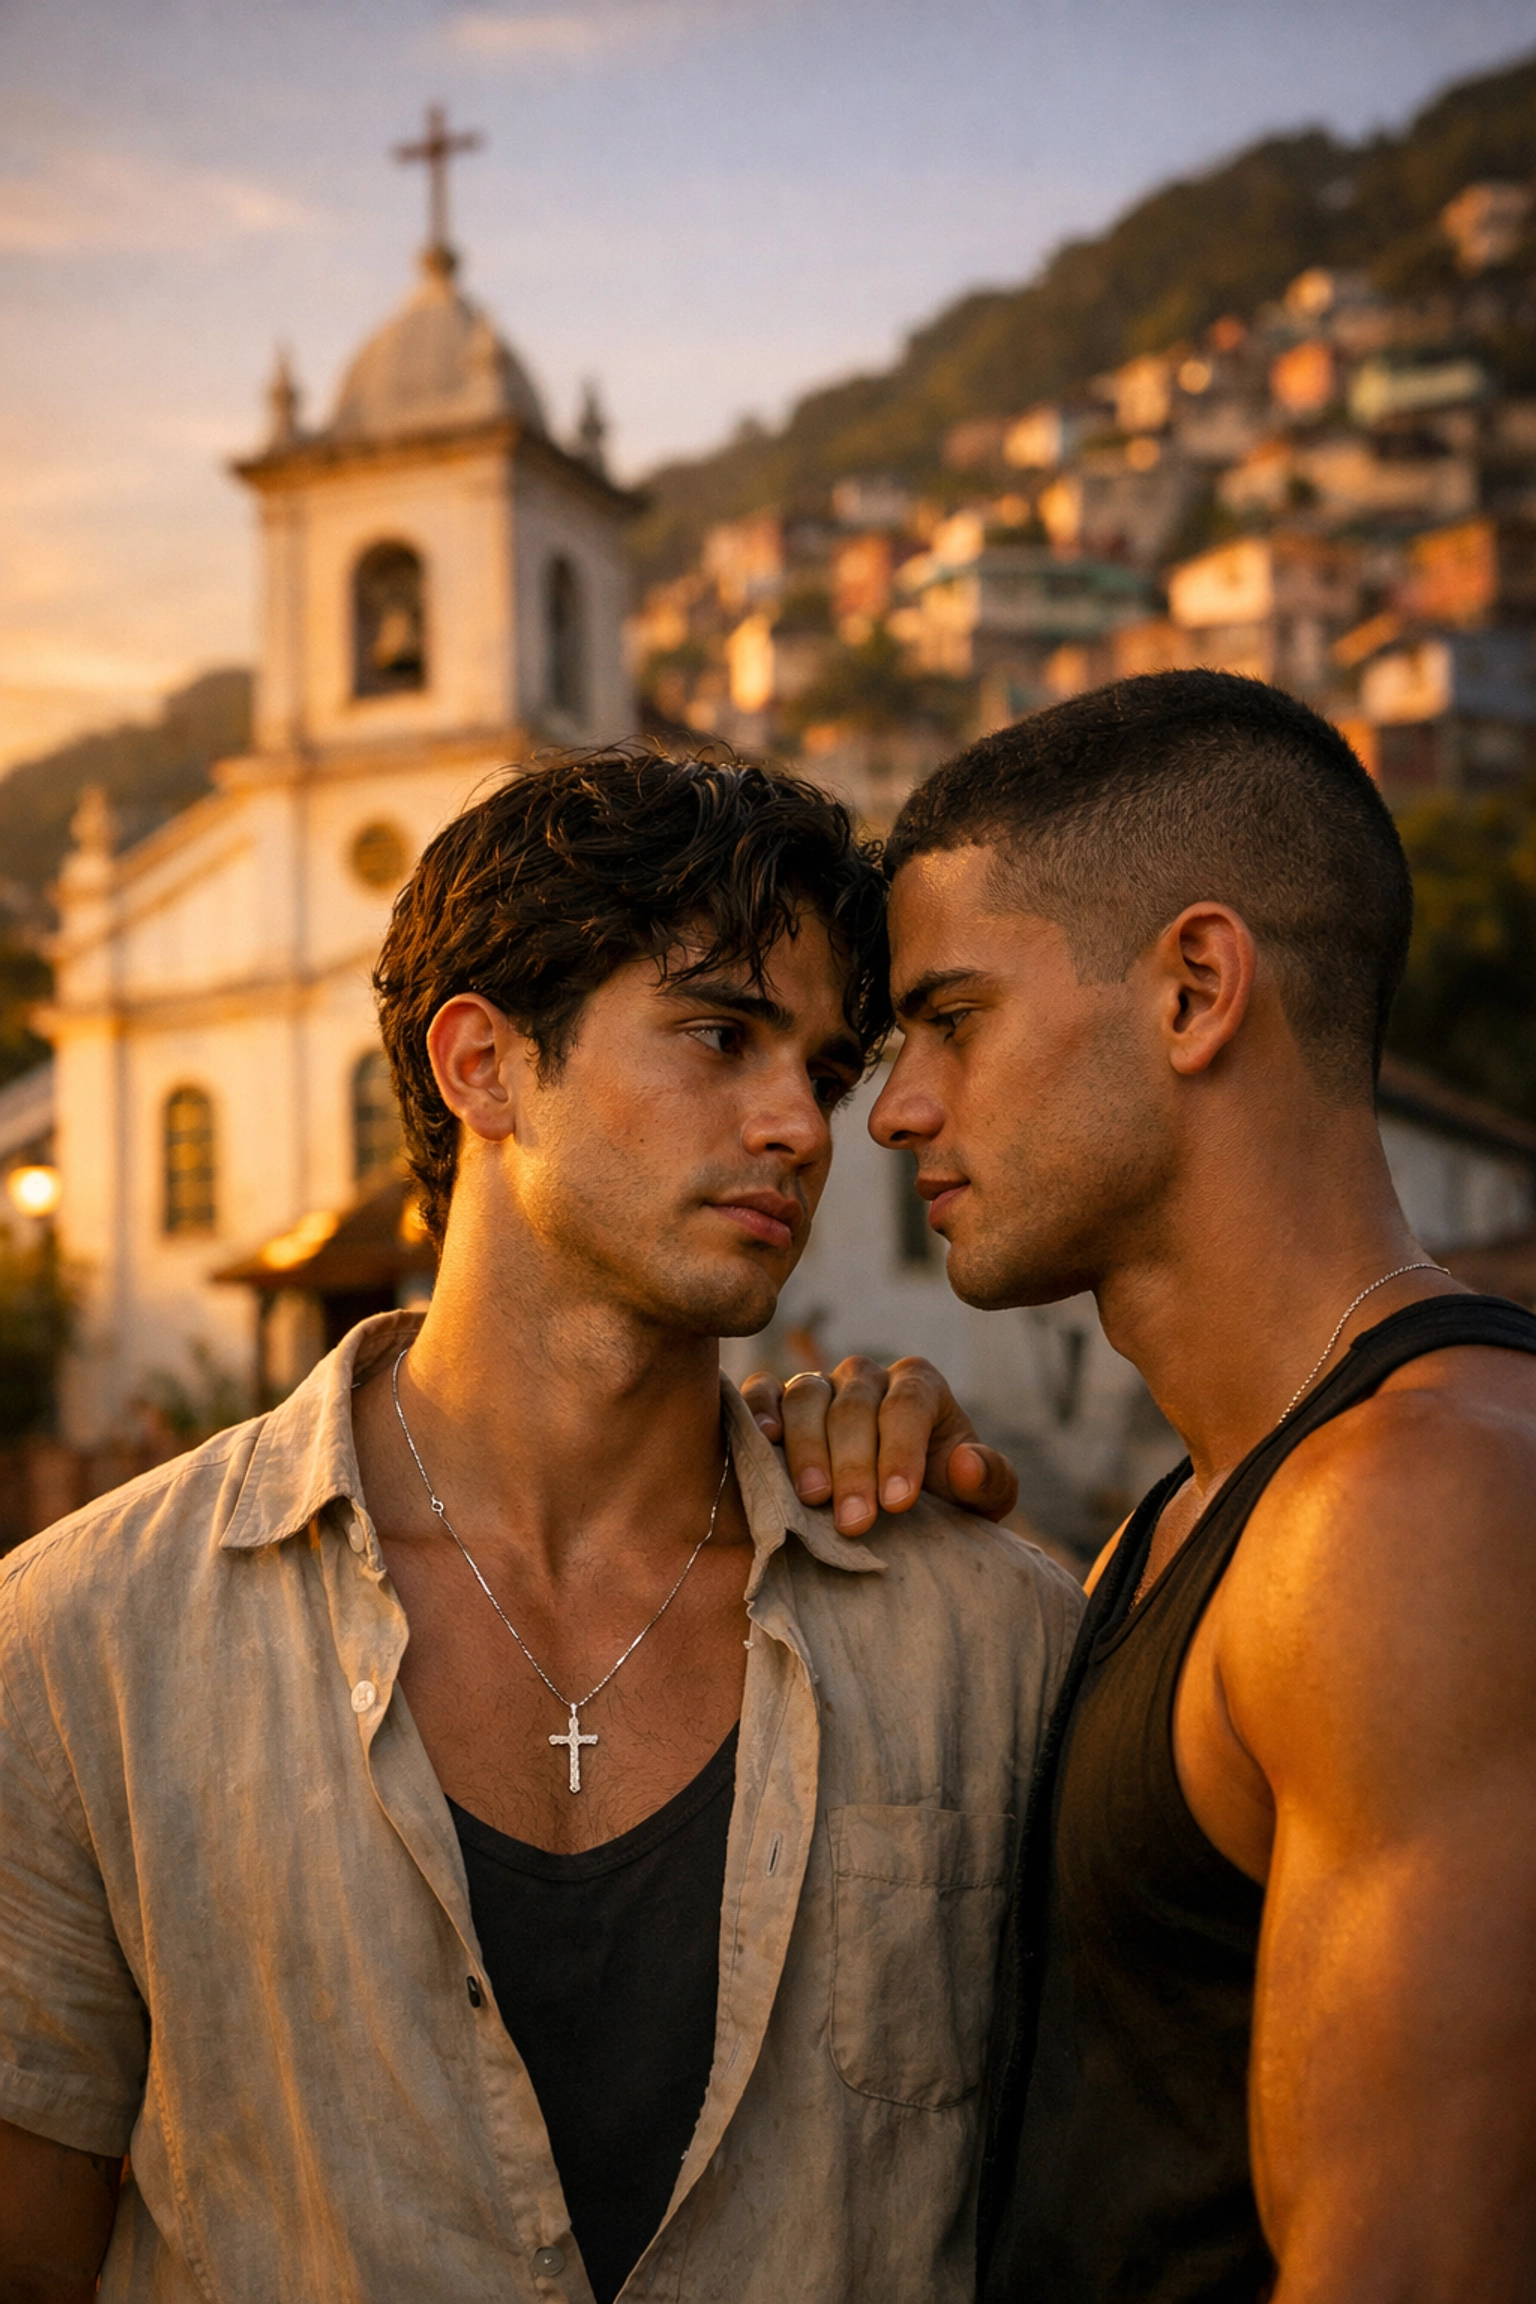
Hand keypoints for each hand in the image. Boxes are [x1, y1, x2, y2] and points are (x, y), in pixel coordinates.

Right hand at [740, 1355, 1018, 1536]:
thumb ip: (989, 1482)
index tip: (899, 1503)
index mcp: (919, 1387)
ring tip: (812, 1499)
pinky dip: (759, 1409)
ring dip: (807, 1447)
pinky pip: (762, 1389)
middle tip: (854, 1522)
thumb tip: (966, 1463)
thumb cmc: (940, 1506)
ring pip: (807, 1395)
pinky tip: (764, 1442)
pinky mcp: (778, 1401)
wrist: (894, 1522)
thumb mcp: (979, 1503)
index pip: (908, 1406)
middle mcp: (867, 1377)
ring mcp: (820, 1385)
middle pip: (854, 1405)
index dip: (902, 1452)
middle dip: (854, 1466)